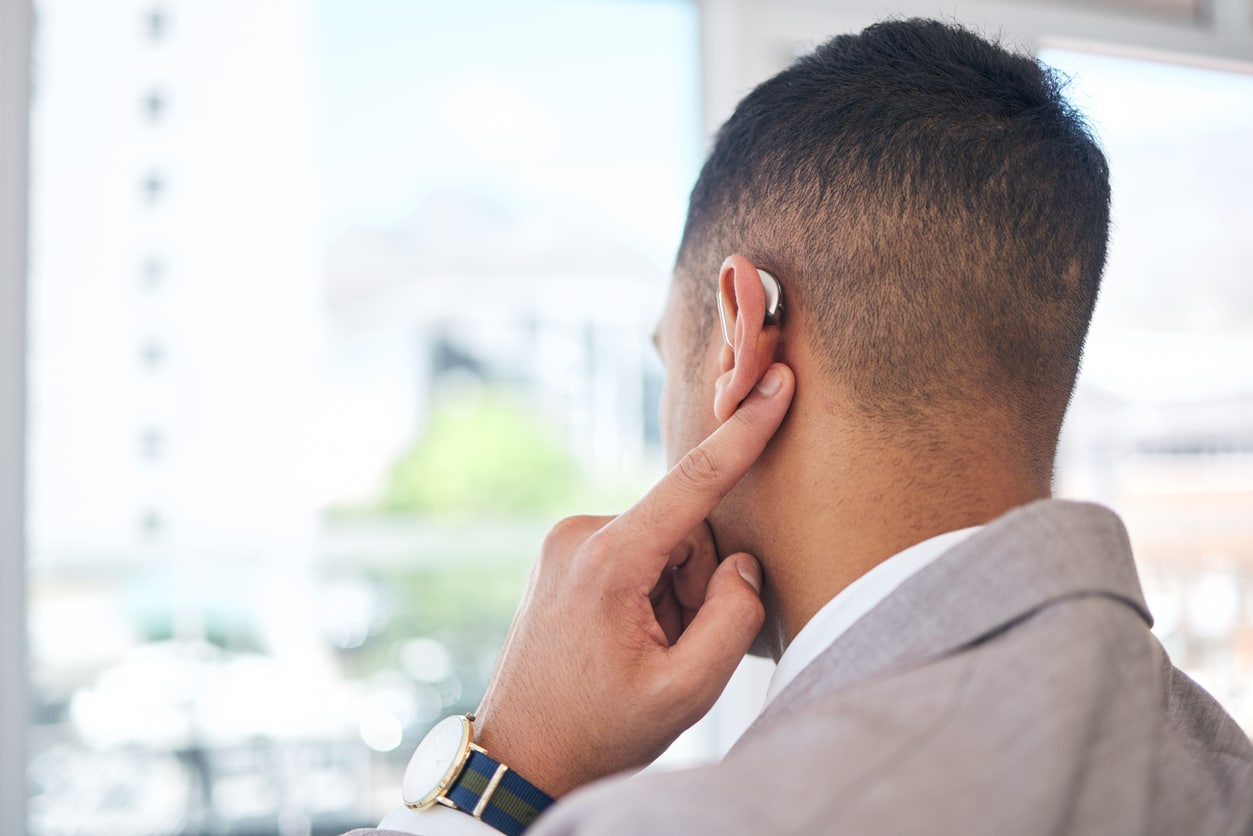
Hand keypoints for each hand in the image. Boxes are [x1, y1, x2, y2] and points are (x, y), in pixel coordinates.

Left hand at [472, 363, 794, 797]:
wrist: (521, 757)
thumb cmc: (598, 730)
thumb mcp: (686, 691)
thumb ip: (733, 619)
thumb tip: (741, 565)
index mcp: (609, 561)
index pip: (694, 483)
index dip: (745, 433)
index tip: (779, 383)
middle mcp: (579, 534)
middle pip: (685, 531)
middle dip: (698, 584)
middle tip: (672, 647)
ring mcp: (566, 542)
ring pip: (662, 545)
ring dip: (673, 592)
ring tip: (644, 649)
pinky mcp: (563, 553)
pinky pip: (634, 552)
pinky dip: (649, 589)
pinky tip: (627, 637)